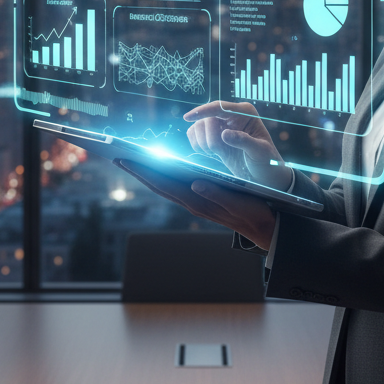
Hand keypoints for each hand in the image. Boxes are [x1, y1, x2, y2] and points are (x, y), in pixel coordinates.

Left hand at [119, 160, 276, 250]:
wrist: (266, 228)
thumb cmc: (255, 213)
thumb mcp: (239, 203)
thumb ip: (218, 194)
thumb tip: (196, 182)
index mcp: (199, 201)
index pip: (165, 183)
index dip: (144, 171)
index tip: (126, 159)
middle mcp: (193, 202)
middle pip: (159, 184)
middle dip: (138, 170)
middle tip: (118, 156)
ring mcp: (196, 202)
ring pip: (165, 186)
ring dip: (147, 174)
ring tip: (132, 160)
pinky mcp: (202, 200)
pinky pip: (176, 188)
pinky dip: (163, 177)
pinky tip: (158, 170)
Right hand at [183, 100, 291, 191]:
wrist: (264, 176)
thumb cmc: (267, 162)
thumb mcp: (260, 152)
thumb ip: (244, 141)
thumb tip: (225, 134)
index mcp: (245, 113)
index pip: (220, 107)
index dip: (203, 111)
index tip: (188, 117)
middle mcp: (232, 116)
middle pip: (206, 119)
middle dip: (208, 138)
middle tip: (218, 151)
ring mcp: (221, 126)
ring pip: (198, 127)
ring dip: (202, 143)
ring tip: (217, 153)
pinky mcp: (213, 137)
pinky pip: (194, 135)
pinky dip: (197, 145)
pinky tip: (210, 154)